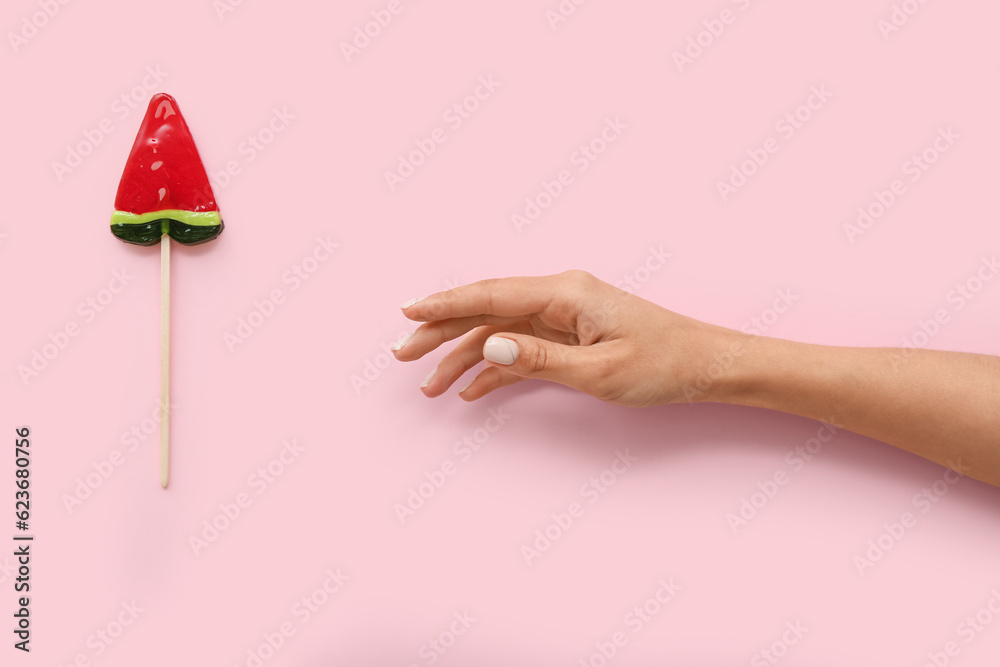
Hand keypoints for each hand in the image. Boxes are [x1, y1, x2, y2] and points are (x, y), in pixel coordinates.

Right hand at [392, 270, 732, 406]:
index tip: (406, 313)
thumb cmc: (663, 364)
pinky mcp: (569, 335)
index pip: (490, 294)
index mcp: (564, 293)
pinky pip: (520, 348)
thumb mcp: (599, 371)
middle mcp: (558, 296)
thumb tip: (486, 347)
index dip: (443, 304)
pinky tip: (470, 390)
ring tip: (428, 384)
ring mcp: (562, 316)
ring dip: (462, 356)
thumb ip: (538, 360)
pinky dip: (494, 368)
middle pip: (485, 310)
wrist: (706, 366)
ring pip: (498, 332)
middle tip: (400, 354)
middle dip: (440, 332)